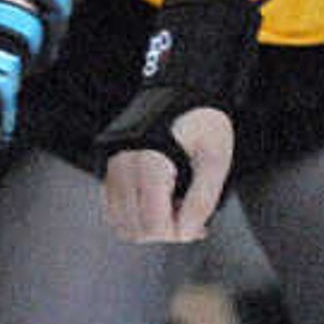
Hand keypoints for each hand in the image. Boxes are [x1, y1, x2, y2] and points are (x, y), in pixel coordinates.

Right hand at [104, 105, 235, 243]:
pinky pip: (111, 207)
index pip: (154, 225)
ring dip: (148, 227)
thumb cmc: (201, 121)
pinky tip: (156, 204)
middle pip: (136, 229)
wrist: (181, 89)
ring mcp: (112, 166)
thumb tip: (189, 232)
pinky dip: (132, 215)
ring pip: (120, 222)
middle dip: (165, 232)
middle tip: (189, 217)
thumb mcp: (215, 159)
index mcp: (150, 164)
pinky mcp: (108, 166)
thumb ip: (203, 199)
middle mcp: (123, 166)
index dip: (180, 234)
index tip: (200, 226)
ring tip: (173, 209)